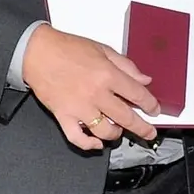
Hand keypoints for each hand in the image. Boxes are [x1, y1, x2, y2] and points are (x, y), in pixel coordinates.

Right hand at [21, 24, 160, 150]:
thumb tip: (144, 80)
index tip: (155, 110)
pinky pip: (77, 138)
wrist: (38, 53)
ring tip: (119, 131)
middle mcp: (96, 94)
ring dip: (116, 134)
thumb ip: (126, 66)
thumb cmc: (69, 49)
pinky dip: (89, 144)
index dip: (150, 104)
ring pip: (104, 131)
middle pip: (126, 117)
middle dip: (142, 128)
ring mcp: (79, 107)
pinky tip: (97, 144)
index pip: (137, 94)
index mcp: (107, 75)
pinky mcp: (63, 116)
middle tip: (149, 132)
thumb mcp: (103, 50)